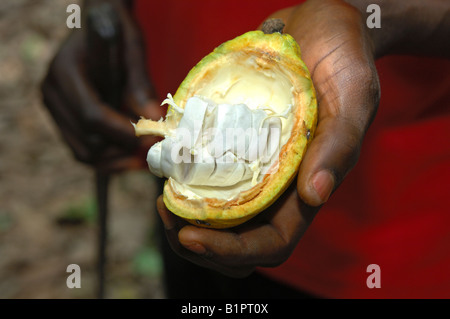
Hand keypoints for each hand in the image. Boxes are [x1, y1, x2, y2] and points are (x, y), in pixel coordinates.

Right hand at [41, 0, 162, 172]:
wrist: (97, 25)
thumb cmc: (116, 31)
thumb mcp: (132, 50)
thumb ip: (141, 85)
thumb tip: (154, 119)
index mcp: (65, 71)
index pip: (92, 115)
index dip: (123, 132)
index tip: (151, 137)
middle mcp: (53, 93)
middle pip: (87, 140)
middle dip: (123, 148)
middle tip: (152, 145)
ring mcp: (55, 109)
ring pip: (84, 153)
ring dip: (117, 158)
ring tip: (144, 150)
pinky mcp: (64, 121)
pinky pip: (83, 150)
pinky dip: (108, 158)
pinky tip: (131, 152)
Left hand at [156, 0, 379, 276]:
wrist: (323, 28)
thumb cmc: (345, 59)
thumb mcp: (353, 95)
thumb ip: (339, 145)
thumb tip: (314, 197)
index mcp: (306, 188)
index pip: (272, 243)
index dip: (232, 252)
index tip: (190, 236)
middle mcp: (277, 185)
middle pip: (237, 240)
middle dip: (199, 243)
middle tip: (166, 213)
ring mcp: (253, 166)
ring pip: (216, 215)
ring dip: (184, 216)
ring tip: (161, 196)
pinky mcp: (234, 141)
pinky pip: (204, 174)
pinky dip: (181, 181)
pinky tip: (166, 165)